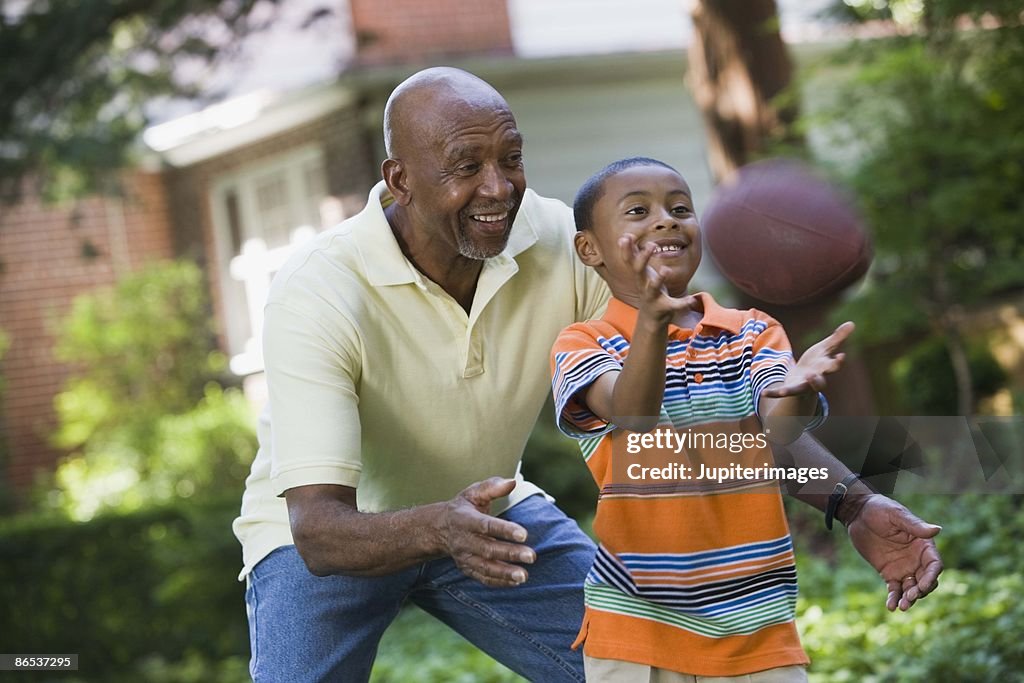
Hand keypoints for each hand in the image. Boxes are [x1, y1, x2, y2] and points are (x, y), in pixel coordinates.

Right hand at [436, 477, 536, 587]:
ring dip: (505, 572)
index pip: (486, 525)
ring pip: (485, 567)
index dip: (505, 530)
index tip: (524, 534)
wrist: (440, 528)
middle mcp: (464, 540)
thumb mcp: (473, 493)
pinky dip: (498, 582)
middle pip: (488, 549)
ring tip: (524, 575)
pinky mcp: (467, 569)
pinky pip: (483, 578)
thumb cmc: (464, 508)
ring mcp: (465, 557)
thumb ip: (492, 487)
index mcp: (466, 520)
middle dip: (510, 553)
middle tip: (531, 556)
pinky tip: (515, 582)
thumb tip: (512, 482)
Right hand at [618, 234, 697, 325]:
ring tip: (666, 270)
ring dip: (659, 278)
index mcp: (639, 276)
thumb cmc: (647, 288)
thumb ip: (634, 255)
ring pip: (653, 288)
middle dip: (643, 258)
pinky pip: (674, 305)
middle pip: (639, 270)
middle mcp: (643, 285)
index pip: (630, 260)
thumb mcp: (640, 272)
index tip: (626, 236)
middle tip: (651, 245)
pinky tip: (691, 299)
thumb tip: (624, 236)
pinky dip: (682, 303)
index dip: (627, 249)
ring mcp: (653, 297)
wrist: (650, 317)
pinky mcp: (664, 308)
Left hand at [762, 321, 854, 397]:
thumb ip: (837, 338)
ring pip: (799, 390)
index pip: (833, 366)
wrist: (806, 379)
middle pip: (819, 383)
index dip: (837, 362)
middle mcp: (815, 380)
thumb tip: (852, 323)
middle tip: (813, 376)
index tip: (841, 356)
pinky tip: (763, 393)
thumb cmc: (817, 361)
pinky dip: (773, 393)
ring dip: (791, 391)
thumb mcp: (825, 348)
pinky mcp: (791, 389)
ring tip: (783, 392)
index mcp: (824, 368)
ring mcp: (803, 386)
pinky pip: (782, 392)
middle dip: (817, 381)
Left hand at [845, 494, 942, 610]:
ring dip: (909, 598)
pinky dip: (894, 598)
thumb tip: (937, 530)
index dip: (932, 577)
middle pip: (926, 581)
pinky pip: (894, 589)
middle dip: (921, 591)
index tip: (923, 586)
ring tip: (901, 606)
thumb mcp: (896, 515)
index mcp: (923, 545)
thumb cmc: (879, 509)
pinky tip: (891, 607)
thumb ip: (914, 526)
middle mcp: (917, 559)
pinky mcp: (889, 573)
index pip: (934, 565)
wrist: (858, 514)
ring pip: (911, 588)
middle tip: (910, 597)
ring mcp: (904, 568)